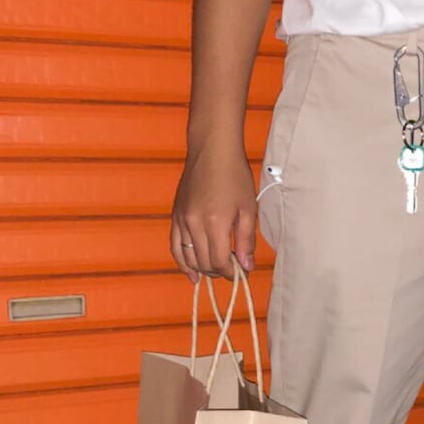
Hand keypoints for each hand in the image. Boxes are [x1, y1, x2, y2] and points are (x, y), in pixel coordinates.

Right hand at [170, 144, 256, 281]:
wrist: (212, 150)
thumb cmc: (234, 175)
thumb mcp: (248, 208)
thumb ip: (246, 240)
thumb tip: (246, 266)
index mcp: (215, 222)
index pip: (219, 261)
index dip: (230, 272)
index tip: (240, 273)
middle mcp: (194, 223)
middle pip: (203, 262)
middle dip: (218, 272)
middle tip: (231, 269)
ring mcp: (182, 219)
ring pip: (188, 258)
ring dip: (202, 269)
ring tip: (215, 272)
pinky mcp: (175, 215)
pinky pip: (175, 246)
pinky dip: (182, 262)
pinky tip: (191, 273)